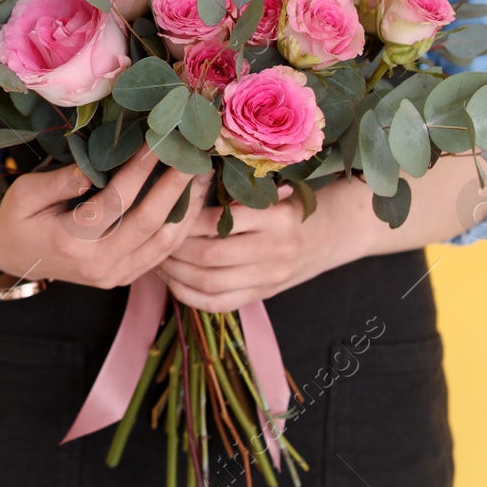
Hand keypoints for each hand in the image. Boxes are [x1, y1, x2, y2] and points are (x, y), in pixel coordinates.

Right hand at [0, 144, 211, 288]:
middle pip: (150, 223)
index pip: (115, 201)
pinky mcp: (125, 277)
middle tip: (196, 154)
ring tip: (203, 174)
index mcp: (71, 242)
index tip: (158, 139)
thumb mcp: (24, 193)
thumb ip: (58, 182)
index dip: (139, 169)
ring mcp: (115, 276)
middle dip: (176, 186)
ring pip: (165, 243)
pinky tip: (193, 200)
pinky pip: (162, 253)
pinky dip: (182, 226)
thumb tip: (93, 168)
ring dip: (188, 207)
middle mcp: (98, 265)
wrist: (12, 257)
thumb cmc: (17, 217)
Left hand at [159, 177, 382, 311]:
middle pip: (209, 255)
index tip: (164, 207)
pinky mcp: (264, 294)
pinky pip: (219, 304)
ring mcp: (270, 277)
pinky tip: (172, 280)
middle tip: (152, 233)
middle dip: (173, 247)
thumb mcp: (271, 188)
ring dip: (174, 272)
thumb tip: (182, 182)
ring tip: (154, 256)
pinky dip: (189, 296)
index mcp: (276, 217)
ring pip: (210, 282)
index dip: (184, 218)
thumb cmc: (293, 202)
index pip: (219, 221)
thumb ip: (235, 191)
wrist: (334, 232)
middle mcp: (276, 250)